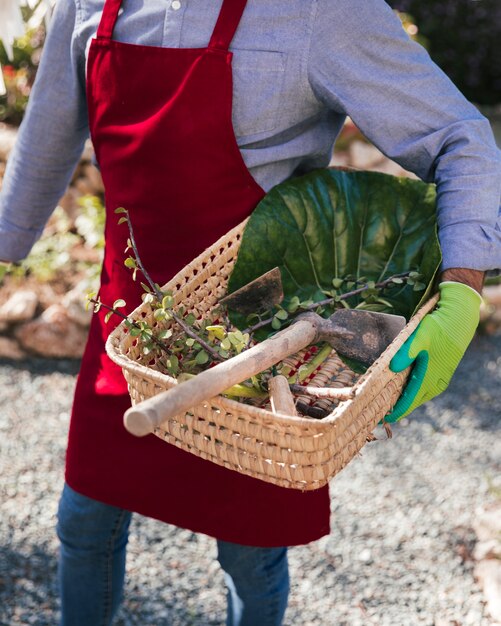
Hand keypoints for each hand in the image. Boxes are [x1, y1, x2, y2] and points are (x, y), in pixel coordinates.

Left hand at [384, 281, 480, 422]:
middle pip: (413, 402)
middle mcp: (436, 383)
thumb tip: (392, 367)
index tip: (383, 420)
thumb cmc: (439, 327)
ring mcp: (440, 380)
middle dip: (398, 408)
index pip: (409, 401)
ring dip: (406, 400)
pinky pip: (424, 389)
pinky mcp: (441, 374)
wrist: (460, 319)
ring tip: (389, 404)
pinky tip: (403, 389)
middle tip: (380, 413)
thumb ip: (406, 352)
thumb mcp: (420, 336)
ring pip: (419, 396)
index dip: (396, 412)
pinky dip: (413, 392)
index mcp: (429, 377)